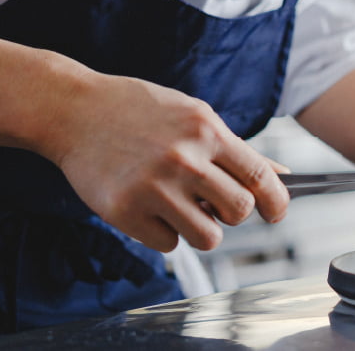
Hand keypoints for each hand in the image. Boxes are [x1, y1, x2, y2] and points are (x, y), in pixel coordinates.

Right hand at [44, 71, 289, 252]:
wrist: (74, 110)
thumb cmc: (140, 111)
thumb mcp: (194, 115)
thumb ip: (235, 149)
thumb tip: (280, 175)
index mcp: (207, 131)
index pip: (259, 178)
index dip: (276, 202)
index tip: (275, 213)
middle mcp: (185, 159)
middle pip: (238, 212)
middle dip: (232, 213)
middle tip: (213, 202)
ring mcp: (154, 188)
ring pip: (207, 237)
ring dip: (200, 228)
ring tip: (180, 205)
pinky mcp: (124, 212)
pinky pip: (168, 245)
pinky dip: (164, 232)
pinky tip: (150, 207)